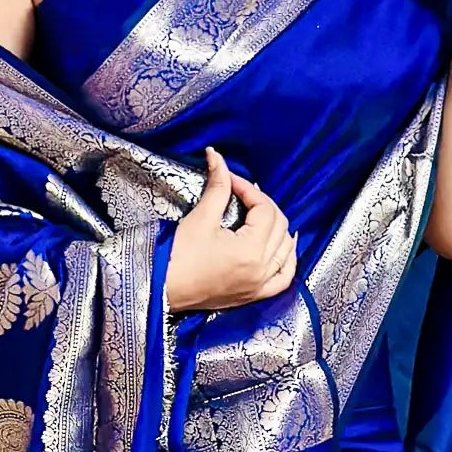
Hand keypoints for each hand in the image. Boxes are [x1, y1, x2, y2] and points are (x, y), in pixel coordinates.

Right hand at [166, 146, 297, 314]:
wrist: (163, 290)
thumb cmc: (177, 258)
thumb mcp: (201, 217)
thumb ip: (217, 186)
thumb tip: (217, 157)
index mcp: (250, 250)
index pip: (264, 209)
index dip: (249, 189)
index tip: (232, 181)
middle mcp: (261, 269)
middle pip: (279, 226)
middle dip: (264, 205)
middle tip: (244, 194)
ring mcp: (260, 285)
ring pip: (286, 250)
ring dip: (280, 228)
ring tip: (264, 214)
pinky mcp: (254, 294)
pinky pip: (284, 278)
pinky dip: (288, 260)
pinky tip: (285, 246)